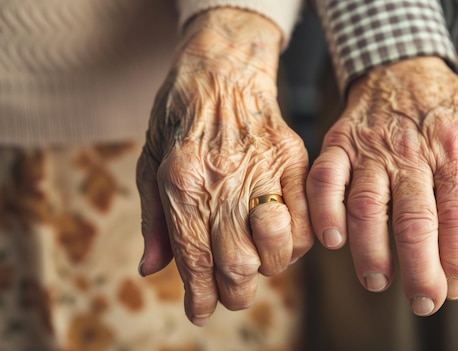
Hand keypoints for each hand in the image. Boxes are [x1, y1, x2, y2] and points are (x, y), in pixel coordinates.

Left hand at [136, 8, 312, 325]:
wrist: (221, 70)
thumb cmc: (180, 117)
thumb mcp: (150, 163)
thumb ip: (154, 220)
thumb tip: (152, 270)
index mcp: (181, 183)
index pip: (195, 260)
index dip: (200, 298)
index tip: (202, 312)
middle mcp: (223, 181)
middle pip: (238, 265)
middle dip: (235, 294)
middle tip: (233, 296)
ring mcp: (263, 170)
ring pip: (276, 249)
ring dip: (267, 269)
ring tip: (257, 266)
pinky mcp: (294, 160)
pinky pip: (307, 220)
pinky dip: (298, 243)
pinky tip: (283, 241)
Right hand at [307, 57, 457, 315]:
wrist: (401, 66)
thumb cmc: (446, 109)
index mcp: (454, 151)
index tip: (455, 288)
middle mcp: (412, 151)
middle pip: (414, 219)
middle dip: (419, 268)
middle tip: (422, 302)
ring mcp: (371, 147)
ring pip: (367, 205)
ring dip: (370, 249)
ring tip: (377, 281)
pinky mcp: (339, 142)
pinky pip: (325, 178)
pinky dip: (324, 211)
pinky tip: (331, 240)